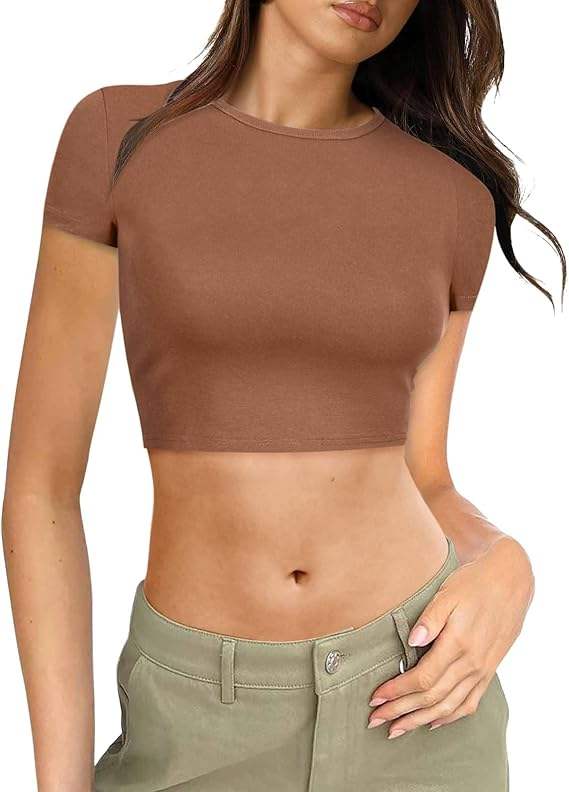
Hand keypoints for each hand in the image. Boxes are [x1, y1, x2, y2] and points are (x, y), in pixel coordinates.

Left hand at [367, 536, 533, 737]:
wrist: (510, 583)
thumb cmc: (474, 583)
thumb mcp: (448, 593)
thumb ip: (430, 619)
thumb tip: (412, 641)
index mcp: (458, 644)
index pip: (422, 679)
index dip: (397, 691)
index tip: (375, 698)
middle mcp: (472, 663)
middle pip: (431, 698)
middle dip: (401, 711)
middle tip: (375, 720)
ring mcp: (482, 671)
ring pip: (449, 707)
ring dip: (420, 720)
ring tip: (397, 730)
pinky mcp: (489, 672)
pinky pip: (469, 703)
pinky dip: (450, 717)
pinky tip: (433, 722)